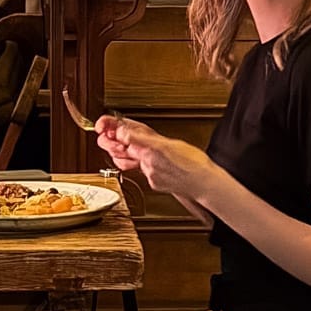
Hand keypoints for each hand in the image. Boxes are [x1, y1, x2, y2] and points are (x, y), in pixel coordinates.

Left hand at [95, 116, 219, 199]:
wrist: (204, 183)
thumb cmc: (195, 162)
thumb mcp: (172, 142)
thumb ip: (150, 137)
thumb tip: (132, 132)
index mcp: (154, 148)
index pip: (126, 137)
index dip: (117, 132)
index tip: (111, 127)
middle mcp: (149, 163)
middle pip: (124, 151)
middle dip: (114, 144)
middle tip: (106, 137)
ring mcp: (150, 175)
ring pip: (133, 161)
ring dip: (131, 154)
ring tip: (134, 148)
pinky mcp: (153, 183)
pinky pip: (144, 171)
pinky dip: (146, 166)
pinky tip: (156, 163)